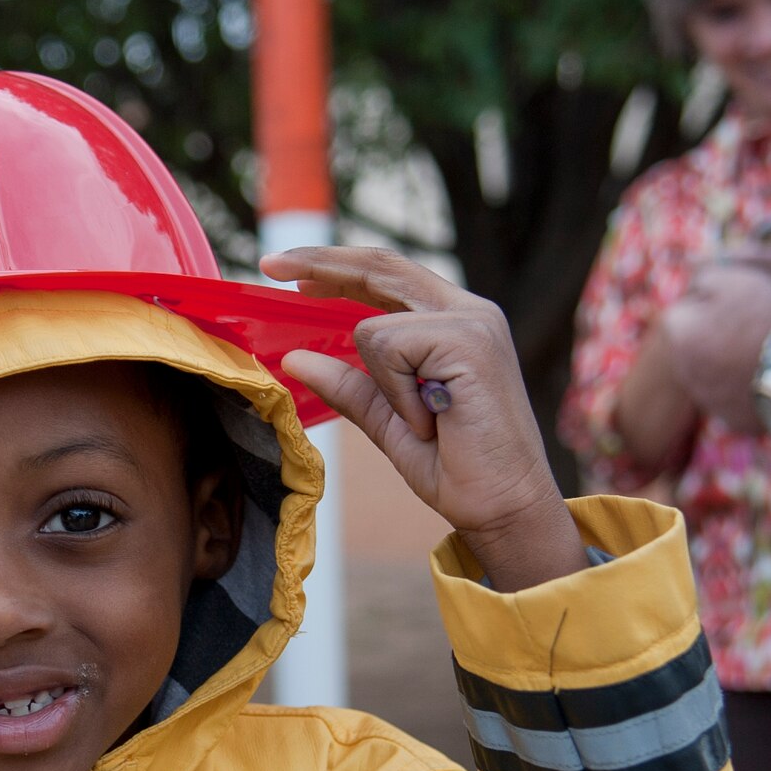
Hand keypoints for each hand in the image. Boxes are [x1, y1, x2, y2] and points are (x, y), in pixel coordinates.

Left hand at [263, 247, 585, 592]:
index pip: (389, 276)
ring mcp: (472, 321)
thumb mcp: (387, 420)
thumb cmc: (457, 468)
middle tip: (267, 262)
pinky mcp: (466, 338)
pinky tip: (432, 419)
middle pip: (380, 266)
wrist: (503, 507)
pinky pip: (388, 349)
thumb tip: (292, 359)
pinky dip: (396, 393)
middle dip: (321, 263)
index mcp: (455, 323)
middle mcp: (469, 311)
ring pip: (373, 327)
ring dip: (384, 386)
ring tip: (425, 421)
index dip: (338, 268)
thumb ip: (348, 386)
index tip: (286, 269)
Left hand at [660, 266, 770, 432]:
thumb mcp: (733, 279)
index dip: (714, 301)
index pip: (686, 308)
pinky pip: (738, 398)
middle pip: (699, 344)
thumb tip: (694, 286)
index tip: (740, 303)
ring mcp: (706, 398)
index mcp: (677, 331)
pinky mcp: (730, 419)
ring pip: (717, 372)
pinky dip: (751, 389)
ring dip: (733, 363)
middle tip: (756, 327)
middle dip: (718, 335)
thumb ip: (704, 277)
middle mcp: (682, 369)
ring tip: (769, 353)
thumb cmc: (766, 317)